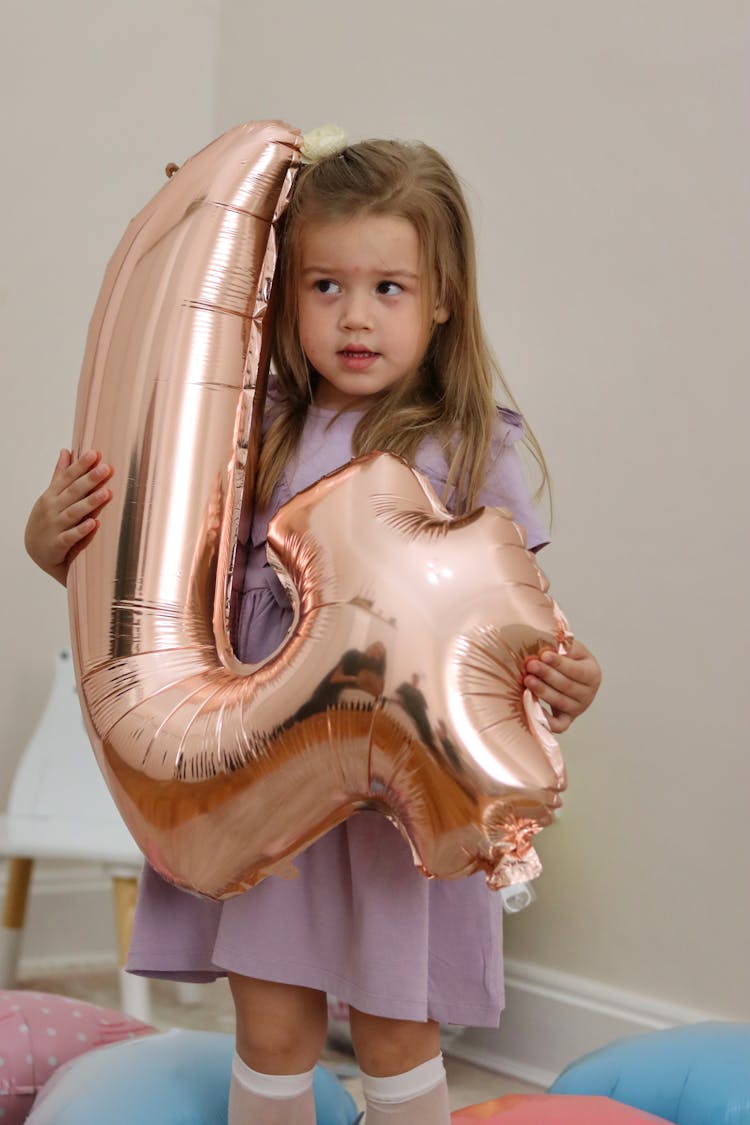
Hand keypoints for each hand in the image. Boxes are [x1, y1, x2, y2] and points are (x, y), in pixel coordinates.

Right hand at [24, 449, 112, 585]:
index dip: (80, 466)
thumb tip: (66, 451)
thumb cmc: (48, 519)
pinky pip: (71, 537)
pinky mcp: (58, 545)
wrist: (36, 551)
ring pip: (73, 513)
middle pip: (73, 492)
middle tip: (106, 468)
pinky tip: (94, 523)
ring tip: (107, 493)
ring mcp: (55, 527)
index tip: (94, 453)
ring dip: (90, 503)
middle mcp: (53, 509)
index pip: (67, 477)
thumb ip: (61, 474)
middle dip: (89, 480)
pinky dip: (82, 531)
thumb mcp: (51, 495)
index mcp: (52, 495)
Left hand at [523, 639, 600, 733]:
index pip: (576, 670)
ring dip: (543, 691)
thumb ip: (563, 646)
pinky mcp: (567, 719)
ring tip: (527, 680)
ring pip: (561, 702)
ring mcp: (578, 708)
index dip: (559, 663)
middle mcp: (588, 693)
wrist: (567, 673)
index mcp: (592, 673)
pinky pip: (559, 725)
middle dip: (547, 675)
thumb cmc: (567, 658)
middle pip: (567, 686)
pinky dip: (547, 720)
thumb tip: (549, 645)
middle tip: (530, 666)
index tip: (543, 655)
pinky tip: (533, 707)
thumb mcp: (570, 648)